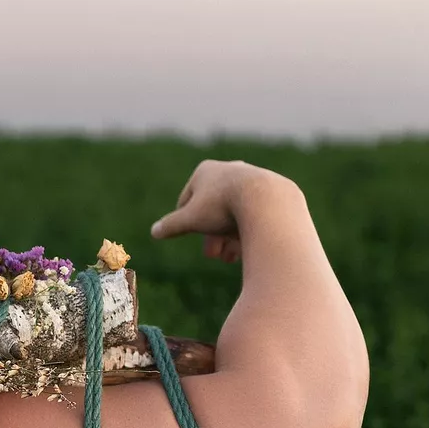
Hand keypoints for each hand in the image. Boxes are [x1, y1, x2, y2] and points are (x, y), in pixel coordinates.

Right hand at [149, 160, 281, 263]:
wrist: (267, 202)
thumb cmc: (223, 207)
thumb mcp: (190, 220)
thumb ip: (171, 225)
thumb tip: (154, 232)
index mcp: (205, 171)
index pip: (187, 199)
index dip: (186, 221)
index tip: (191, 236)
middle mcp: (230, 170)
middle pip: (214, 209)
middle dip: (211, 235)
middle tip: (213, 255)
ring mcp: (254, 178)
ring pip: (236, 213)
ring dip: (230, 237)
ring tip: (231, 257)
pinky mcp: (274, 190)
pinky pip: (256, 213)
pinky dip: (250, 230)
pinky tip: (248, 248)